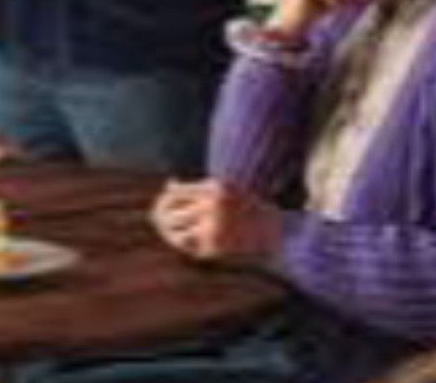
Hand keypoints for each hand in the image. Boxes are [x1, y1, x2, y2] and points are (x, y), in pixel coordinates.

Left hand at [150, 178, 281, 263]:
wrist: (280, 235)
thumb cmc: (250, 208)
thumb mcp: (226, 191)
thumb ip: (197, 188)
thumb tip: (168, 185)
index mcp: (215, 188)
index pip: (175, 195)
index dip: (163, 201)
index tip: (158, 206)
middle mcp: (213, 207)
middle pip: (172, 214)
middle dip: (162, 219)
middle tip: (156, 222)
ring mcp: (214, 229)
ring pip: (178, 234)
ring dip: (171, 236)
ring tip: (168, 235)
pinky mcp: (217, 249)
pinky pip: (193, 250)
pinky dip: (188, 249)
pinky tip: (189, 247)